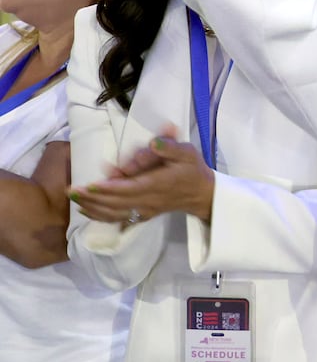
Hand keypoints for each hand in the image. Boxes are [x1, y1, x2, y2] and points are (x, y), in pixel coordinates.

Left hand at [70, 128, 216, 224]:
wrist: (202, 194)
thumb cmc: (192, 169)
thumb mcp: (187, 152)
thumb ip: (169, 147)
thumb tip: (152, 143)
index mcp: (157, 184)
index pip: (128, 188)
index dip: (107, 188)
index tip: (88, 184)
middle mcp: (148, 200)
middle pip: (115, 201)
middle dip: (91, 197)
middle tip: (69, 190)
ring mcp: (144, 210)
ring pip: (113, 212)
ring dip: (91, 206)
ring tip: (73, 197)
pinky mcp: (142, 215)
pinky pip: (117, 218)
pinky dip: (99, 215)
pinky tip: (85, 209)